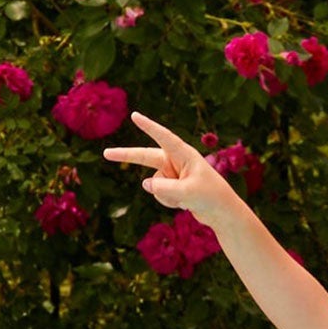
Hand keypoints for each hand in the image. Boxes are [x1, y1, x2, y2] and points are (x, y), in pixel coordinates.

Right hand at [103, 113, 239, 225]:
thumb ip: (164, 188)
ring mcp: (172, 174)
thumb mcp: (187, 193)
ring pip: (155, 184)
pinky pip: (159, 194)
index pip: (163, 137)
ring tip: (186, 198)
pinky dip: (168, 201)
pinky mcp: (171, 186)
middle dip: (126, 156)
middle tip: (106, 153)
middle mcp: (176, 161)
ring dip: (166, 195)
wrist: (222, 212)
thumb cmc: (210, 197)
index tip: (135, 116)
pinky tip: (183, 203)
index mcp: (185, 154)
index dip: (149, 127)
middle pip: (145, 156)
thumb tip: (145, 184)